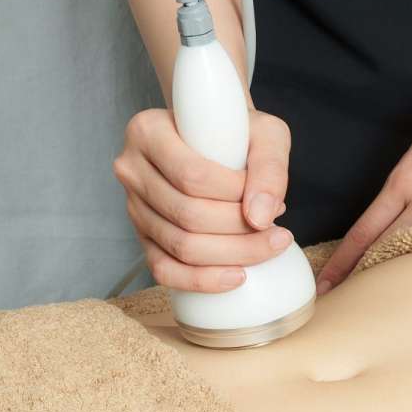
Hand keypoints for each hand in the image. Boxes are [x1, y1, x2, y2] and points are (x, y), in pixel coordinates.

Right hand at [113, 104, 293, 292]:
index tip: (272, 200)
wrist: (215, 138)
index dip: (236, 196)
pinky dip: (201, 280)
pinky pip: (163, 270)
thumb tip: (259, 216)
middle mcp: (131, 169)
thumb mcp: (263, 132)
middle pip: (186, 215)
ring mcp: (133, 206)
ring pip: (179, 245)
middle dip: (240, 232)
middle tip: (280, 234)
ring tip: (269, 248)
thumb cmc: (236, 132)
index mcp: (147, 131)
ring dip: (231, 255)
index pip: (192, 176)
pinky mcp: (142, 236)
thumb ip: (269, 167)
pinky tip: (236, 277)